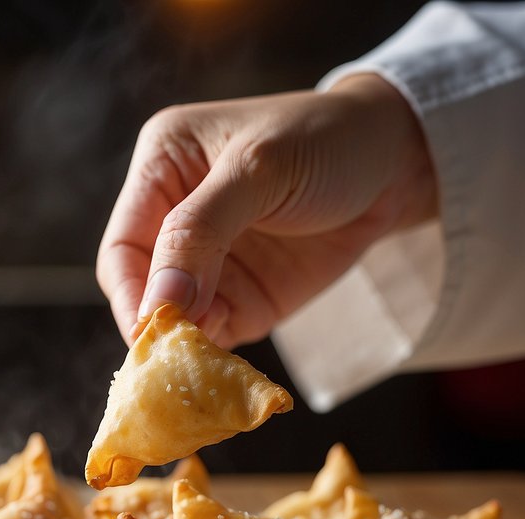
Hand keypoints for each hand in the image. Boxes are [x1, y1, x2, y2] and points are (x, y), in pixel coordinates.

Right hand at [96, 74, 437, 348]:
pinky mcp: (242, 299)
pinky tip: (226, 371)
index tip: (151, 332)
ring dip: (187, 351)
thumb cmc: (327, 140)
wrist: (400, 162)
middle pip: (142, 292)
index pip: (124, 247)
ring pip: (176, 324)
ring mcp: (209, 265)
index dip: (132, 293)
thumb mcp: (260, 169)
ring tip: (204, 371)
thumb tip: (159, 301)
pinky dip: (217, 359)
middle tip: (175, 363)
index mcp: (163, 169)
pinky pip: (215, 338)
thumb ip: (202, 231)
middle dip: (158, 329)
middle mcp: (174, 219)